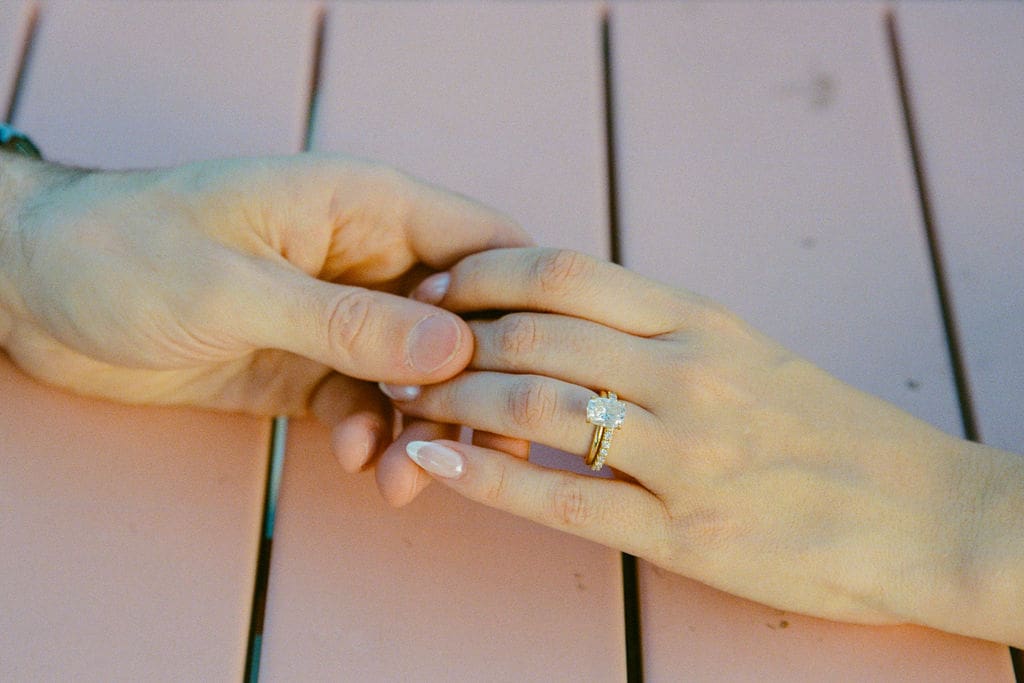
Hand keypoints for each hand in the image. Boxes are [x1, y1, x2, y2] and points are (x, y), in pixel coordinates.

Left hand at [0, 153, 527, 465]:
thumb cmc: (121, 252)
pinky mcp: (308, 365)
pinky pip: (366, 406)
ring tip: (407, 477)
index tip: (536, 369)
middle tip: (483, 447)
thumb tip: (454, 353)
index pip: (483, 240)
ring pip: (418, 375)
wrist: (30, 293)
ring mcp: (338, 317)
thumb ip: (345, 322)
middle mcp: (365, 259)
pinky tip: (361, 463)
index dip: (522, 300)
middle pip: (464, 319)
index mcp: (362, 206)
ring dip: (425, 427)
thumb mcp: (235, 288)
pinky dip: (373, 438)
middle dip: (477, 384)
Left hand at [386, 248, 1023, 646]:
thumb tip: (562, 317)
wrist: (924, 514)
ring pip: (534, 405)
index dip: (483, 271)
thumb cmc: (827, 430)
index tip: (437, 285)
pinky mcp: (682, 531)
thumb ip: (658, 331)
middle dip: (447, 336)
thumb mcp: (746, 351)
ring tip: (400, 400)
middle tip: (398, 346)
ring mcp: (683, 453)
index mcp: (699, 320)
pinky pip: (558, 497)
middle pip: (533, 332)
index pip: (566, 271)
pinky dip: (483, 476)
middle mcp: (686, 373)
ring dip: (450, 399)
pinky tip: (432, 463)